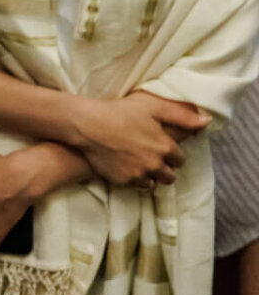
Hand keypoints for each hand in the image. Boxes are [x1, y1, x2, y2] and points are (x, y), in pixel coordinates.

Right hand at [65, 90, 202, 187]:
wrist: (87, 125)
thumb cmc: (120, 113)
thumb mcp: (154, 109)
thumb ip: (183, 117)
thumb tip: (207, 121)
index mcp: (165, 147)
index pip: (179, 158)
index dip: (171, 152)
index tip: (162, 146)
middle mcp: (155, 164)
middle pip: (169, 176)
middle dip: (164, 168)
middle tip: (151, 157)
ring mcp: (139, 174)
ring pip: (153, 183)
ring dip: (150, 175)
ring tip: (139, 164)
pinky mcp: (123, 181)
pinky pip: (135, 185)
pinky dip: (134, 178)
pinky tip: (125, 167)